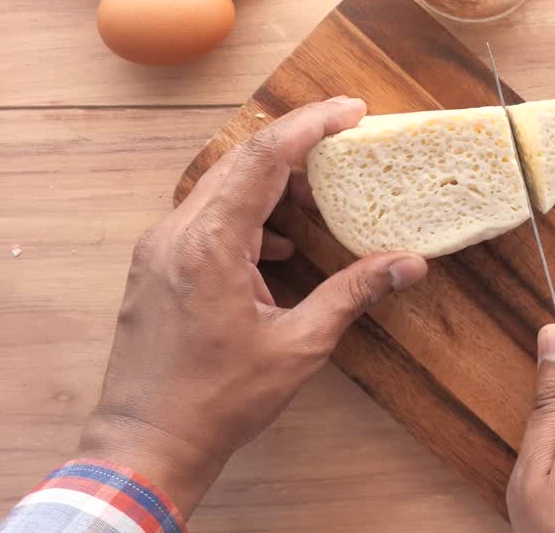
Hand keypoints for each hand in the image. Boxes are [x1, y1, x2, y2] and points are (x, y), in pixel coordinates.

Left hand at [78, 97, 427, 515]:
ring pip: (220, 186)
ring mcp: (160, 249)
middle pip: (240, 161)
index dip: (311, 124)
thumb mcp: (298, 346)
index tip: (352, 110)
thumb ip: (353, 293)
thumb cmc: (217, 400)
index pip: (264, 157)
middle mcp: (177, 233)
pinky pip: (205, 217)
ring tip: (319, 197)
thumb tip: (409, 265)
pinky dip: (246, 215)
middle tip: (346, 140)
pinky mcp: (156, 267)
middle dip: (296, 146)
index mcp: (211, 243)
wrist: (145, 444)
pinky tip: (276, 246)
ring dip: (271, 182)